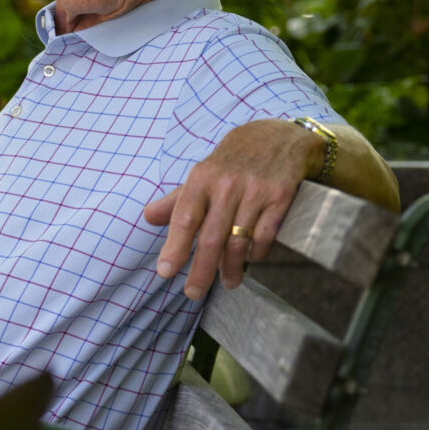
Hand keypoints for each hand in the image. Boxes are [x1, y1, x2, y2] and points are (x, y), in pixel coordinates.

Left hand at [142, 120, 322, 300]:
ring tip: (229, 282)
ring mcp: (255, 191)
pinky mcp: (280, 197)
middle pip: (211, 237)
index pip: (184, 218)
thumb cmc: (233, 161)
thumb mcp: (202, 173)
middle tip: (193, 292)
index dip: (174, 247)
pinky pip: (265, 235)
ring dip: (232, 268)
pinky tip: (252, 259)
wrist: (277, 136)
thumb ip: (177, 200)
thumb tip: (148, 217)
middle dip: (201, 270)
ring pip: (239, 241)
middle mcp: (227, 185)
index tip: (166, 272)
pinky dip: (258, 252)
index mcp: (202, 178)